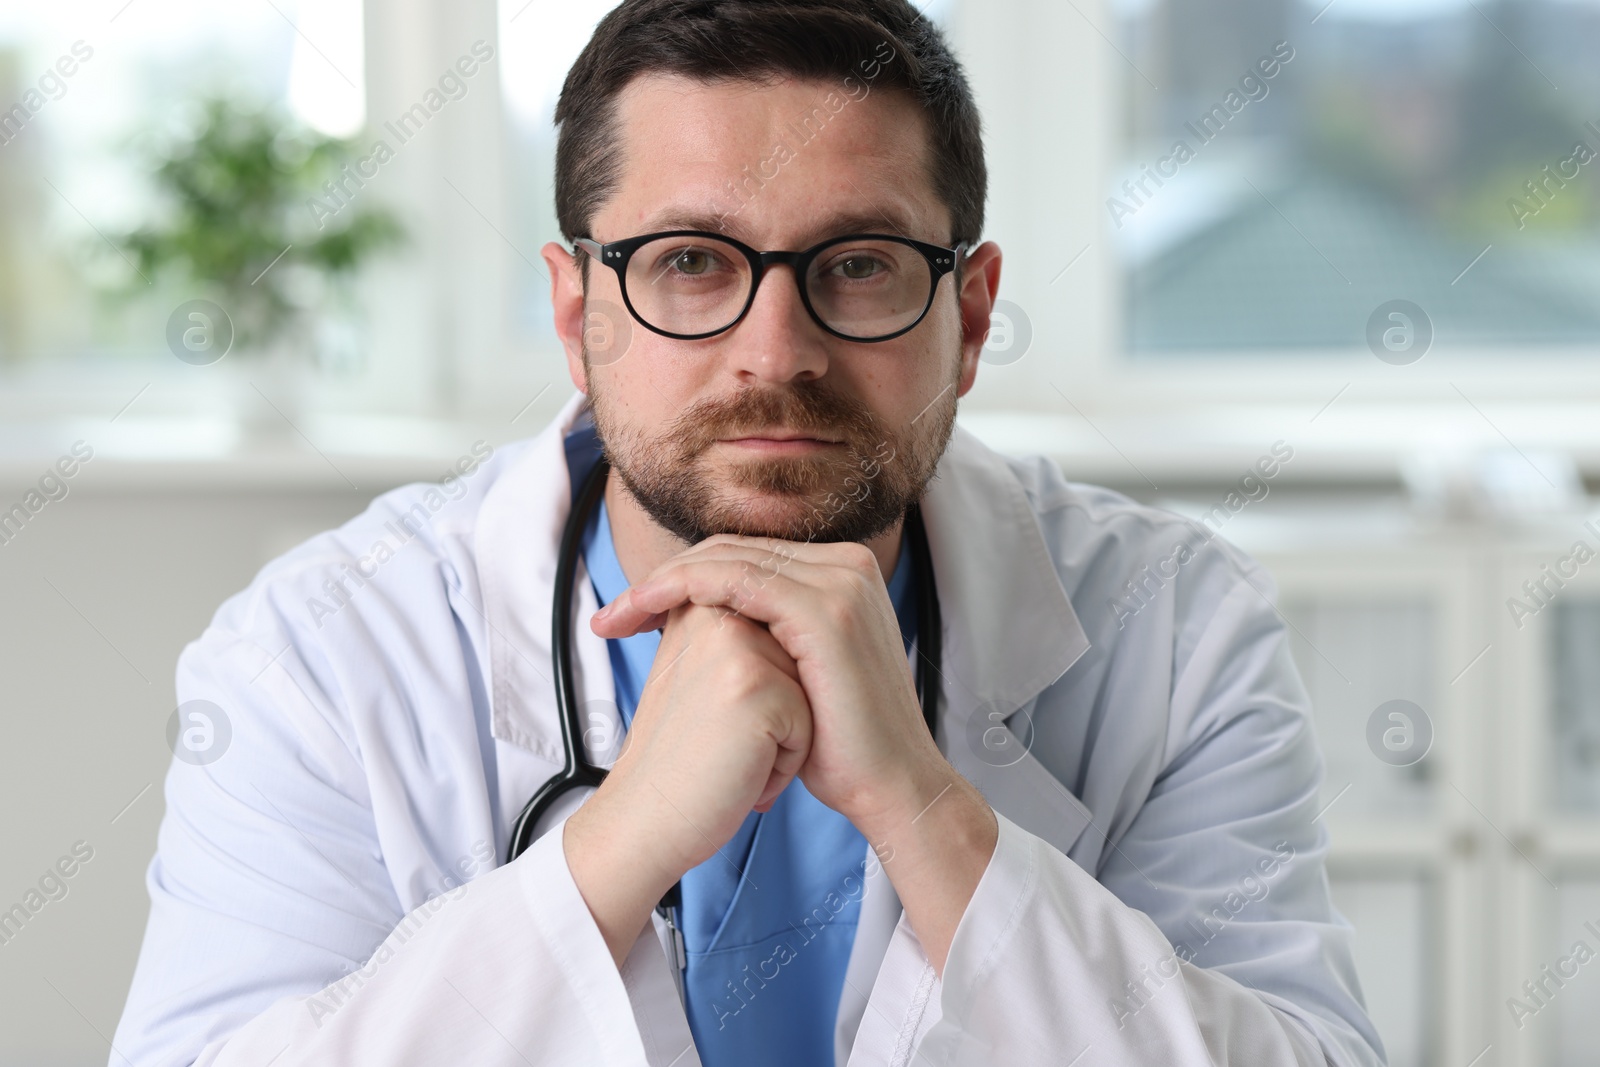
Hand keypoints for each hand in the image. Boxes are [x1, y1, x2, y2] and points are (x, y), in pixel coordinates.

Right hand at [563, 601, 812, 963]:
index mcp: (700, 607)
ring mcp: (737, 647)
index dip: (754, 698)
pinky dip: (786, 762)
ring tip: (730, 755)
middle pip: (796, 664)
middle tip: (715, 740)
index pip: (774, 640)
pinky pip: (808, 725)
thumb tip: (785, 629)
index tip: (707, 723)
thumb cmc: (678, 760)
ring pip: (807, 692)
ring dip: (783, 736)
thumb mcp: (694, 677)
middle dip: (775, 712)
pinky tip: (741, 771)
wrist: (644, 820)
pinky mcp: (757, 686)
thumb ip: (732, 640)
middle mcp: (716, 616)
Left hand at [592, 535, 999, 974]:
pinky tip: (647, 610)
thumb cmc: (841, 744)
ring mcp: (840, 582)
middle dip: (663, 576)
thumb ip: (765, 635)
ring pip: (727, 558)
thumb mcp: (798, 673)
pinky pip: (736, 580)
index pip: (747, 555)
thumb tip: (705, 619)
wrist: (891, 788)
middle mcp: (847, 565)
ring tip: (616, 616)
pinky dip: (683, 588)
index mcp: (843, 573)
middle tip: (612, 615)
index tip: (632, 612)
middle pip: (733, 549)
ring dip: (661, 581)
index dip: (684, 576)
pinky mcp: (825, 610)